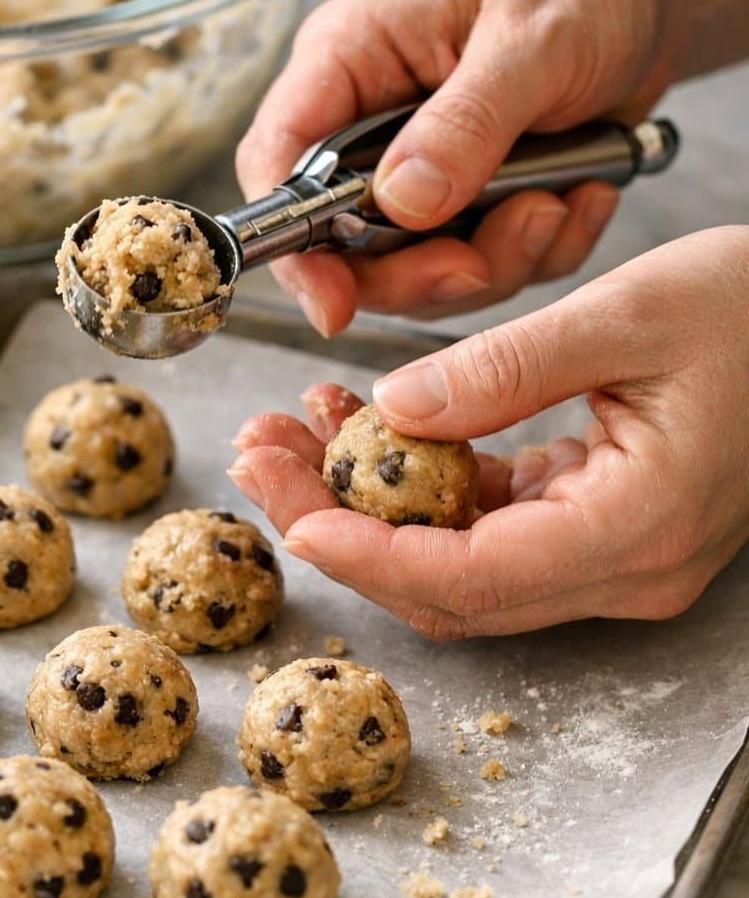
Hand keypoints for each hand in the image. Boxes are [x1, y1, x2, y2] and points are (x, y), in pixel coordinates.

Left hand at [228, 228, 748, 637]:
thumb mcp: (629, 313)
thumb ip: (507, 367)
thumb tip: (393, 406)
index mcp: (636, 530)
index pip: (472, 578)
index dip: (370, 554)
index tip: (292, 511)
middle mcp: (623, 568)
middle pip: (448, 585)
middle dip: (342, 527)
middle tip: (260, 456)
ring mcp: (611, 556)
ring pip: (458, 562)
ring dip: (370, 505)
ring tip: (293, 432)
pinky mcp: (597, 525)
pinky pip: (490, 525)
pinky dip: (422, 484)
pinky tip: (367, 422)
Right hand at [236, 0, 673, 336]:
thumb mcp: (533, 40)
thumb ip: (466, 123)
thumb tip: (402, 202)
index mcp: (350, 58)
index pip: (277, 160)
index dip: (294, 242)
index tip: (335, 302)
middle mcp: (369, 122)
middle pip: (344, 244)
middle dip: (422, 271)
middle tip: (487, 257)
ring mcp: (418, 170)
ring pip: (417, 270)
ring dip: (494, 260)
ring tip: (559, 203)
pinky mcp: (468, 205)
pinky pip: (482, 267)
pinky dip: (538, 254)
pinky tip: (583, 196)